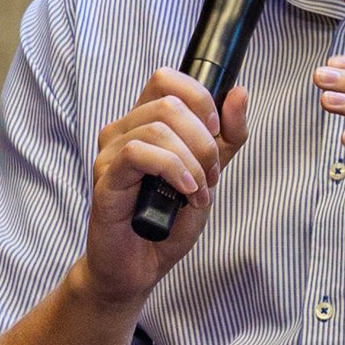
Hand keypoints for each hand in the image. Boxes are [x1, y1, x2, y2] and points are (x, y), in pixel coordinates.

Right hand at [78, 72, 250, 305]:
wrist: (141, 266)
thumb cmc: (169, 221)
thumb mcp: (211, 172)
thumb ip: (228, 135)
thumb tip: (239, 92)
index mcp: (145, 121)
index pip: (166, 78)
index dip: (200, 98)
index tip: (216, 132)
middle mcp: (123, 130)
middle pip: (168, 100)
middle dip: (203, 139)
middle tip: (211, 174)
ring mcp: (110, 152)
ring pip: (158, 126)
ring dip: (192, 161)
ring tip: (198, 191)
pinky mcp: (105, 177)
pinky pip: (139, 153)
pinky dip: (173, 169)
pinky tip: (184, 191)